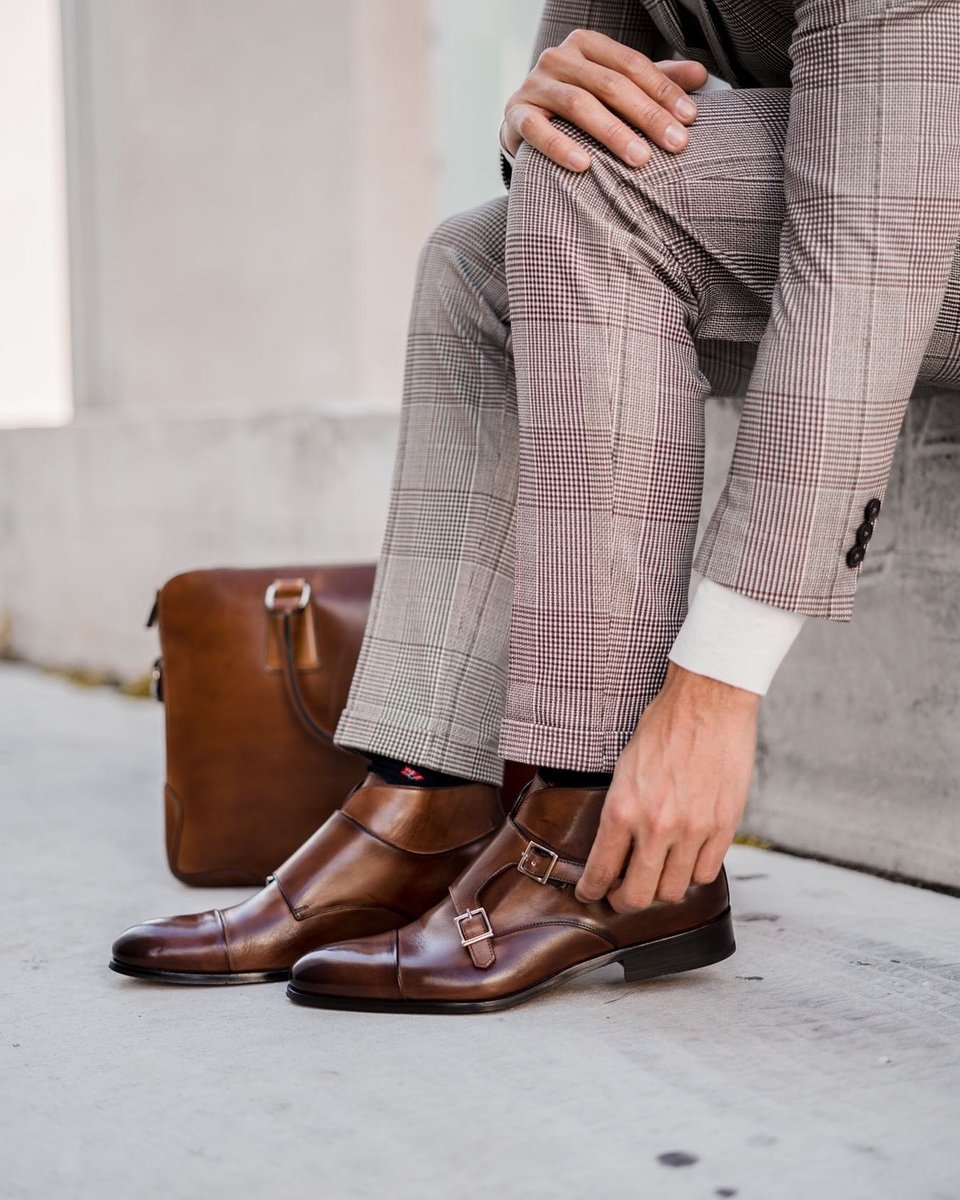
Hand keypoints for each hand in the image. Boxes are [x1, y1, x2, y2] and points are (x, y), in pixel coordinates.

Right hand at [501, 29, 708, 171]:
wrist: (524, 126)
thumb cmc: (578, 108)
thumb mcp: (616, 90)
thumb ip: (654, 81)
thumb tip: (701, 75)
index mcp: (587, 45)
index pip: (632, 65)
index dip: (663, 91)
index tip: (690, 119)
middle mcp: (559, 57)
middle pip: (611, 84)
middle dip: (647, 115)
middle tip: (675, 144)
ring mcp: (534, 84)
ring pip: (579, 105)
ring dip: (613, 133)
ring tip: (641, 159)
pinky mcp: (516, 114)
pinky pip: (538, 130)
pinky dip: (561, 146)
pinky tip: (584, 165)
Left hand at [575, 660, 759, 910]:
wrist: (708, 702)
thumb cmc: (663, 727)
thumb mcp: (625, 768)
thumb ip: (621, 812)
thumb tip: (616, 848)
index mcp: (623, 808)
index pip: (601, 871)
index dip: (592, 891)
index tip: (591, 894)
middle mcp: (656, 826)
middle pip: (638, 896)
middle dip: (624, 902)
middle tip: (622, 896)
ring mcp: (693, 830)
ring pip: (673, 890)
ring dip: (661, 888)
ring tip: (656, 876)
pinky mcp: (723, 827)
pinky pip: (706, 873)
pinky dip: (694, 873)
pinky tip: (687, 861)